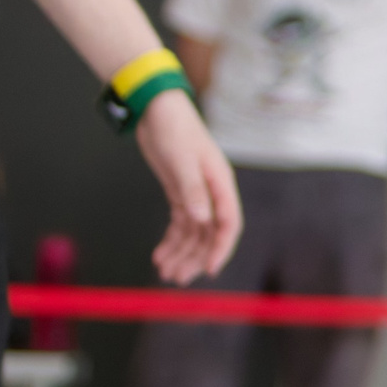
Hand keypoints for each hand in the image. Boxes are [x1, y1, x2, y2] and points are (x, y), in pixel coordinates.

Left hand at [136, 93, 242, 283]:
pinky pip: (180, 224)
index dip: (221, 248)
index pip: (228, 223)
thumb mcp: (182, 160)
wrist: (158, 109)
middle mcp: (212, 193)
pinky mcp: (180, 193)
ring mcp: (196, 194)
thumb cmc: (175, 129)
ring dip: (180, 253)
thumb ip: (193, 191)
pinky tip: (160, 254)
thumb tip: (202, 220)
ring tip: (165, 271)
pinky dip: (171, 241)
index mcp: (220, 184)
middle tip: (177, 277)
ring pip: (193, 233)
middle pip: (209, 234)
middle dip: (195, 257)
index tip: (209, 269)